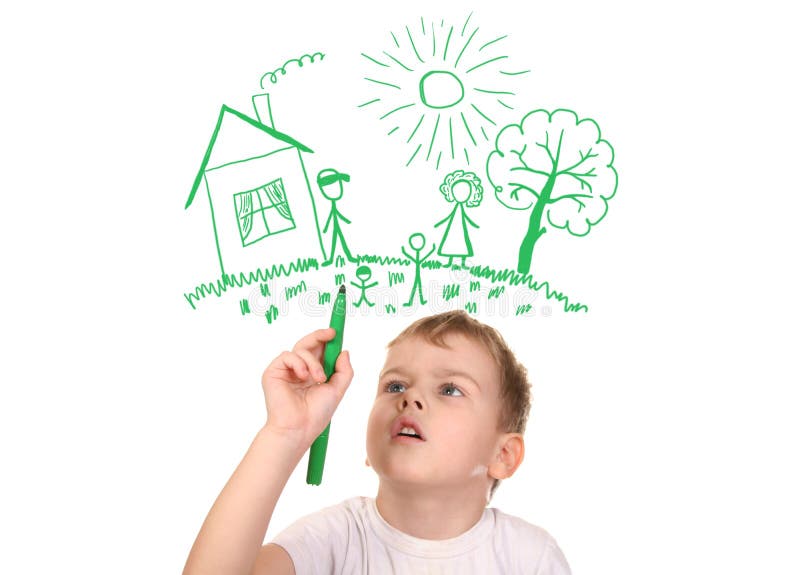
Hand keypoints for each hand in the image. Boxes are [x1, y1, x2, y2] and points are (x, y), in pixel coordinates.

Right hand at [261, 328, 353, 447]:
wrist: (299, 427)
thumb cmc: (317, 414)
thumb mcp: (337, 389)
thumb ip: (344, 370)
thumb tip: (344, 351)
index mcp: (313, 374)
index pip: (319, 352)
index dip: (326, 340)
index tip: (336, 332)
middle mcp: (299, 371)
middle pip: (308, 344)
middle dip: (319, 336)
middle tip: (331, 333)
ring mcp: (286, 371)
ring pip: (300, 349)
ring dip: (314, 361)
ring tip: (319, 378)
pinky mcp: (273, 372)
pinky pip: (287, 355)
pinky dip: (299, 363)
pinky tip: (303, 376)